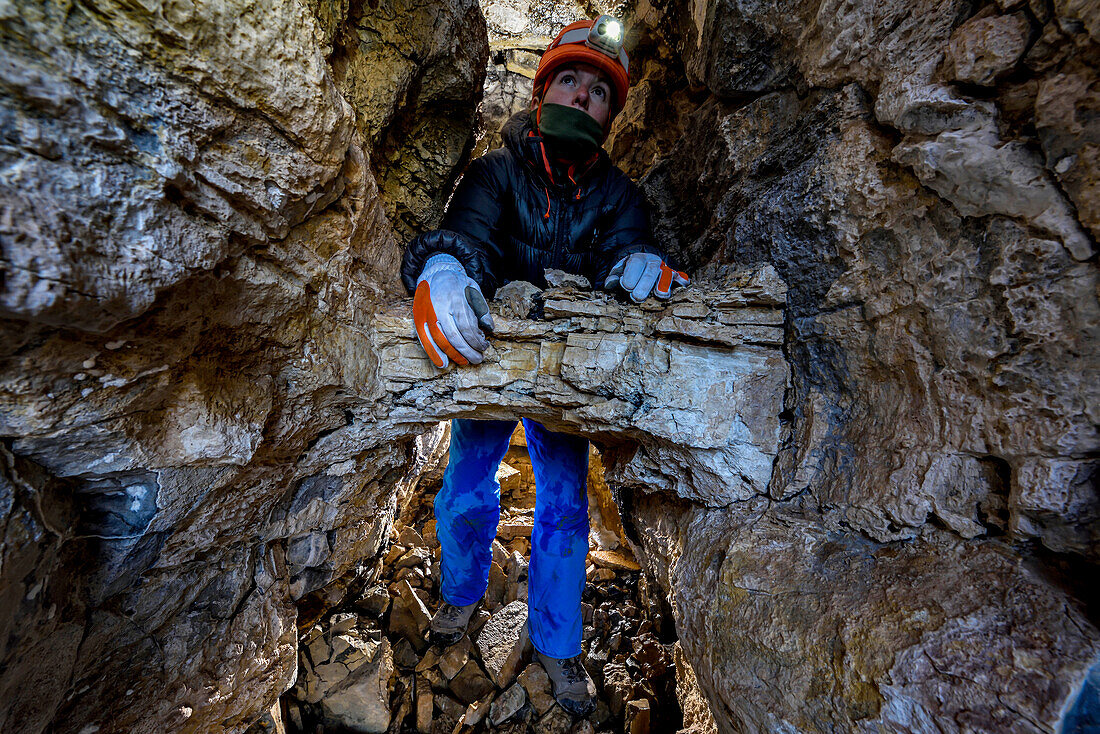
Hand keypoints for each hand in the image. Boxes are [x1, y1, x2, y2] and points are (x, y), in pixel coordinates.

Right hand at [413, 254, 494, 368]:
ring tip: (465, 362)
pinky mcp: (419, 319)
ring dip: (454, 354)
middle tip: (478, 359)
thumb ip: (481, 308)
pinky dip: (433, 353)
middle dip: (467, 351)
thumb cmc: (457, 284)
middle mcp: (439, 306)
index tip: (484, 346)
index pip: (466, 325)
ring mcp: (427, 313)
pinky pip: (425, 339)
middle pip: (454, 336)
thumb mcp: (474, 290)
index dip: (476, 340)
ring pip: (440, 340)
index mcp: (455, 298)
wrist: (435, 273)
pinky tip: (443, 363)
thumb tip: (489, 328)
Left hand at [604, 252, 688, 301]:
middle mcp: (653, 262)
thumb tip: (609, 283)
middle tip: (637, 297)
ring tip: (661, 295)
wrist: (644, 261)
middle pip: (650, 272)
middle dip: (644, 285)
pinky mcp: (674, 275)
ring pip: (665, 274)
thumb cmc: (630, 271)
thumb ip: (614, 276)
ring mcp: (665, 268)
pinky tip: (684, 284)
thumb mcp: (619, 270)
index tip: (626, 287)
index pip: (635, 264)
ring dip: (663, 284)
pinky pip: (680, 276)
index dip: (631, 275)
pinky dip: (682, 280)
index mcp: (638, 258)